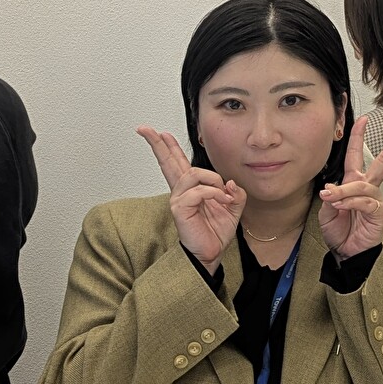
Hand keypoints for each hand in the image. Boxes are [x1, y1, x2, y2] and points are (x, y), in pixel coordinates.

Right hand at [137, 126, 245, 273]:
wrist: (211, 254)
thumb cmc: (215, 232)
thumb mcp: (233, 208)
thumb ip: (235, 193)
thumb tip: (231, 183)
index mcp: (190, 188)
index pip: (176, 163)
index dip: (168, 147)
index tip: (159, 132)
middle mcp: (180, 191)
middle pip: (167, 162)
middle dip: (158, 144)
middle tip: (146, 129)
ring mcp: (178, 199)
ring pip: (193, 173)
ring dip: (214, 181)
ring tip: (224, 194)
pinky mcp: (180, 209)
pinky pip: (199, 191)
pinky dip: (215, 193)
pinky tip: (223, 200)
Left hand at [318, 116, 382, 259]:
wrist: (346, 252)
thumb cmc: (339, 231)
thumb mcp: (326, 211)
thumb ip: (330, 196)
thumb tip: (331, 187)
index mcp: (354, 183)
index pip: (356, 155)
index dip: (359, 137)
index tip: (365, 120)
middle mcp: (367, 188)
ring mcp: (375, 200)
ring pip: (362, 185)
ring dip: (344, 191)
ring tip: (332, 199)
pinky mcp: (378, 213)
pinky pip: (365, 202)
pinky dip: (350, 203)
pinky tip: (341, 207)